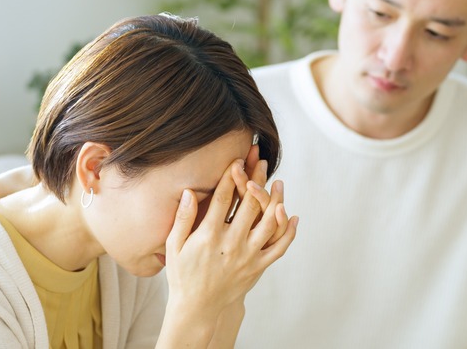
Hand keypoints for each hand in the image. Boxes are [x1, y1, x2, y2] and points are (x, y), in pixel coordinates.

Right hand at [160, 159, 297, 345]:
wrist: (197, 308)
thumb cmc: (182, 274)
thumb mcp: (174, 246)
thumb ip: (182, 218)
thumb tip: (189, 191)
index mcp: (208, 235)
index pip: (224, 198)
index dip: (231, 176)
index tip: (237, 160)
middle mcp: (231, 243)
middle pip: (251, 204)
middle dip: (257, 179)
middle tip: (262, 162)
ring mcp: (248, 256)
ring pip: (270, 222)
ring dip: (277, 200)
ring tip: (279, 183)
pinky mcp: (258, 267)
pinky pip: (279, 247)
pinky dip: (289, 231)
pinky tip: (292, 215)